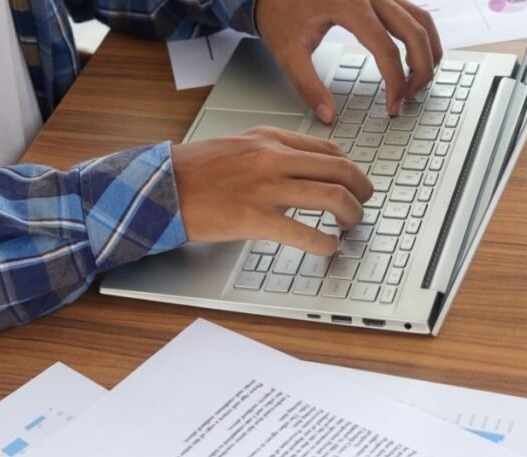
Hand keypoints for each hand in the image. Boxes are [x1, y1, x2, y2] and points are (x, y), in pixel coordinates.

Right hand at [171, 127, 373, 255]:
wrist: (162, 186)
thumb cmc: (196, 170)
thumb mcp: (239, 145)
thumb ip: (272, 151)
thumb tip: (304, 167)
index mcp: (270, 139)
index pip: (328, 148)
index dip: (350, 168)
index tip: (354, 183)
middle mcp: (273, 158)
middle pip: (340, 169)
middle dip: (362, 190)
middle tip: (364, 205)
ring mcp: (266, 187)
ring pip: (332, 196)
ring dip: (351, 215)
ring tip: (351, 227)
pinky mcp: (255, 218)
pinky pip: (304, 232)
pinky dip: (325, 243)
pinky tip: (327, 248)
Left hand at [255, 0, 443, 122]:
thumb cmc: (280, 10)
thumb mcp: (288, 51)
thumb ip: (308, 86)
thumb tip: (328, 116)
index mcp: (350, 4)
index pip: (387, 49)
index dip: (395, 82)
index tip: (393, 106)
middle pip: (415, 31)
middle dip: (421, 69)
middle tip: (411, 97)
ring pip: (422, 19)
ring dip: (428, 51)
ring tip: (418, 81)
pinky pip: (413, 12)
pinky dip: (420, 37)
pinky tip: (413, 58)